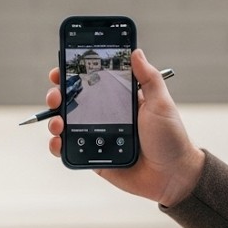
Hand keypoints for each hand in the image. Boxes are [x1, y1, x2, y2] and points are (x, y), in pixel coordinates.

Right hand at [45, 48, 204, 206]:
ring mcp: (97, 136)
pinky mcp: (93, 158)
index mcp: (121, 100)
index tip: (62, 69)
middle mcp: (106, 116)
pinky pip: (70, 150)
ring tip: (58, 122)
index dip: (74, 74)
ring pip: (67, 125)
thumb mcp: (161, 103)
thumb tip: (136, 52)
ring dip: (55, 120)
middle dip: (59, 95)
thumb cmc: (170, 139)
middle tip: (56, 95)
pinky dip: (58, 145)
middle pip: (74, 101)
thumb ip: (148, 78)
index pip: (93, 82)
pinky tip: (58, 141)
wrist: (172, 176)